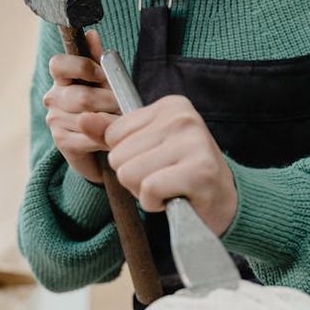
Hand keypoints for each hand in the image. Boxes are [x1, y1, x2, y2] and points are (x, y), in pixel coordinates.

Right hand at [43, 30, 119, 183]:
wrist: (102, 148)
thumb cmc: (106, 110)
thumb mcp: (108, 84)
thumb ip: (100, 61)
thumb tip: (91, 34)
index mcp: (63, 78)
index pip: (58, 64)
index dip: (81, 67)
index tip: (101, 74)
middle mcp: (54, 97)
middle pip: (82, 96)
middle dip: (109, 102)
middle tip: (124, 107)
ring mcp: (55, 120)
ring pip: (88, 117)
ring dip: (112, 121)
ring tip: (122, 123)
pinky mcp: (61, 141)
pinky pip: (89, 136)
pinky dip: (106, 137)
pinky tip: (113, 138)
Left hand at [100, 95, 237, 235]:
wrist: (226, 203)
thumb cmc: (183, 175)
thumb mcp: (148, 149)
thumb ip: (114, 134)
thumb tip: (83, 119)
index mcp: (172, 106)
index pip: (114, 134)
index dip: (129, 158)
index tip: (158, 162)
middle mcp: (183, 118)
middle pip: (118, 156)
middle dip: (135, 177)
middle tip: (165, 179)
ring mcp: (193, 142)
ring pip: (129, 173)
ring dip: (145, 192)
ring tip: (171, 188)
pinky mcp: (198, 171)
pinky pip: (149, 190)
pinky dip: (156, 203)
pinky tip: (175, 198)